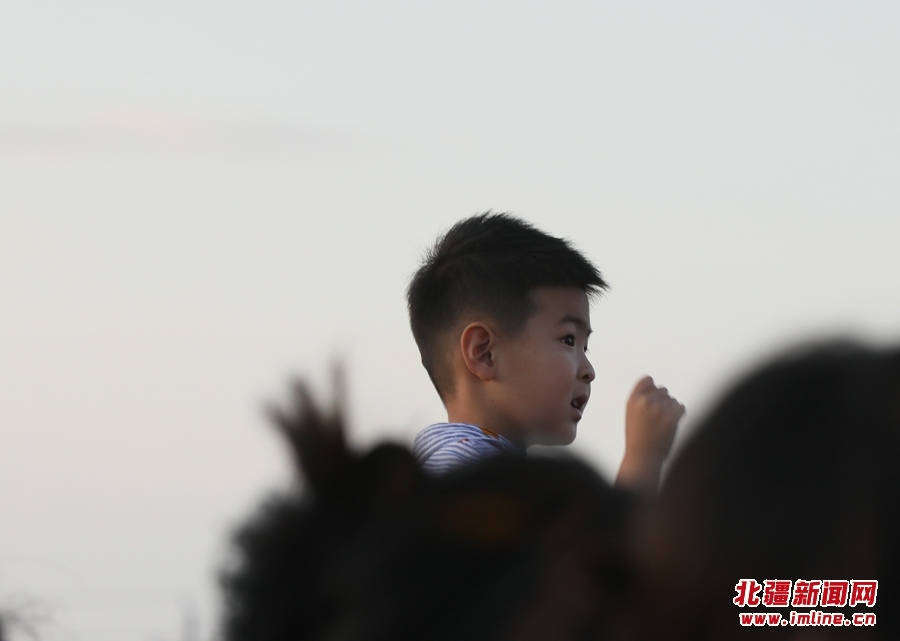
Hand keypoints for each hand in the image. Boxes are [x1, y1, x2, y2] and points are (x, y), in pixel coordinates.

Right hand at [616, 375, 684, 492]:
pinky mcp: (670, 418)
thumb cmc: (638, 436)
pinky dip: (679, 414)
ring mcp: (658, 409)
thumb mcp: (632, 414)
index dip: (653, 387)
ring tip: (662, 424)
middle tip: (658, 418)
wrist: (642, 456)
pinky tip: (672, 423)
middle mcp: (645, 402)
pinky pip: (681, 407)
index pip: (647, 380)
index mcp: (633, 400)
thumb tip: (659, 387)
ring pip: (672, 400)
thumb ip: (641, 399)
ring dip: (671, 410)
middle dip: (663, 401)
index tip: (654, 397)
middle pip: (663, 390)